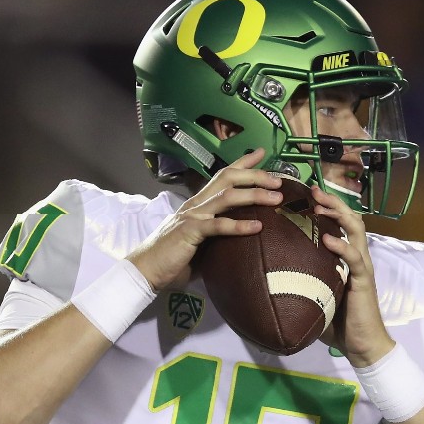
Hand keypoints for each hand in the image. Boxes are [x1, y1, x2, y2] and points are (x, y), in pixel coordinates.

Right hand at [126, 148, 284, 290]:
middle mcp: (196, 204)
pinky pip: (217, 225)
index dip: (242, 162)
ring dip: (254, 194)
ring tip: (276, 198)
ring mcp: (192, 216)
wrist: (145, 270)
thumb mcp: (201, 241)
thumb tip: (242, 236)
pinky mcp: (190, 232)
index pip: (222, 175)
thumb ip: (218, 233)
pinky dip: (238, 226)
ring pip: (227, 196)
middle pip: (228, 178)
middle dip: (255, 175)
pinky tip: (257, 227)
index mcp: (198, 203)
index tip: (261, 153)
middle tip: (279, 179)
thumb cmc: (173, 259)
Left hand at [309, 183, 394, 366]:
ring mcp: (361, 266)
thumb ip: (298, 283)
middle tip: (312, 189)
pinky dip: (342, 246)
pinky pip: (355, 258)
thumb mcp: (314, 296)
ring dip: (338, 213)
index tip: (304, 193)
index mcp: (345, 257)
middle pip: (349, 216)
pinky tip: (328, 239)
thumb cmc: (337, 322)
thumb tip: (265, 281)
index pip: (339, 222)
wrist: (362, 345)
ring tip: (320, 205)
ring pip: (355, 229)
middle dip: (331, 201)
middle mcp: (356, 255)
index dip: (326, 206)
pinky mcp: (363, 280)